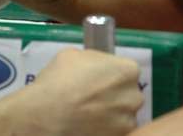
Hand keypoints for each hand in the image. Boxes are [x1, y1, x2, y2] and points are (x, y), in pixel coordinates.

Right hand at [13, 49, 142, 135]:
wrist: (47, 114)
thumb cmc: (60, 79)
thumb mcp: (74, 55)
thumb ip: (94, 60)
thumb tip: (96, 67)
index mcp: (128, 70)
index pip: (127, 71)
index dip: (111, 74)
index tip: (98, 79)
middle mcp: (135, 96)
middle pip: (128, 94)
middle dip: (114, 95)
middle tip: (92, 97)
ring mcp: (128, 121)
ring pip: (123, 114)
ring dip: (110, 114)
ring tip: (88, 114)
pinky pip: (114, 130)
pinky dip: (104, 129)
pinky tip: (87, 125)